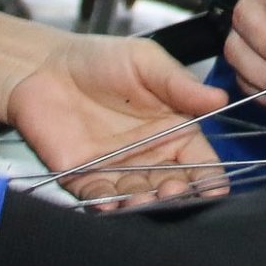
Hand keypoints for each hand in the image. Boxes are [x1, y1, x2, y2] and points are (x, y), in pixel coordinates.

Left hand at [7, 33, 226, 206]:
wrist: (44, 66)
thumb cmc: (101, 59)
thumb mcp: (146, 61)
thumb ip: (180, 83)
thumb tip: (220, 98)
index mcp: (174, 132)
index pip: (202, 163)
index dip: (210, 178)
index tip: (215, 187)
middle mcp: (150, 157)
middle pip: (174, 188)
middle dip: (178, 197)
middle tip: (173, 191)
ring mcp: (118, 171)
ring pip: (138, 199)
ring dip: (143, 205)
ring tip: (142, 201)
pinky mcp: (85, 179)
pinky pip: (99, 199)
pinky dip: (105, 205)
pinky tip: (110, 203)